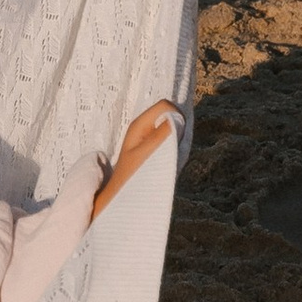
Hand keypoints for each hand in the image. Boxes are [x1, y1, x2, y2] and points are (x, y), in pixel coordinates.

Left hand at [92, 100, 176, 217]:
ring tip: (168, 156)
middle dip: (177, 127)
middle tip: (173, 148)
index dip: (176, 115)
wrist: (122, 195)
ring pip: (171, 127)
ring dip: (176, 138)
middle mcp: (145, 127)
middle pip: (170, 115)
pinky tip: (167, 160)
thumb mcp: (147, 153)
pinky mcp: (154, 145)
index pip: (165, 106)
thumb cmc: (131, 175)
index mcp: (140, 124)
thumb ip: (162, 134)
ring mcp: (149, 136)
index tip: (179, 135)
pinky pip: (170, 138)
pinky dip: (173, 146)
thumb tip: (178, 118)